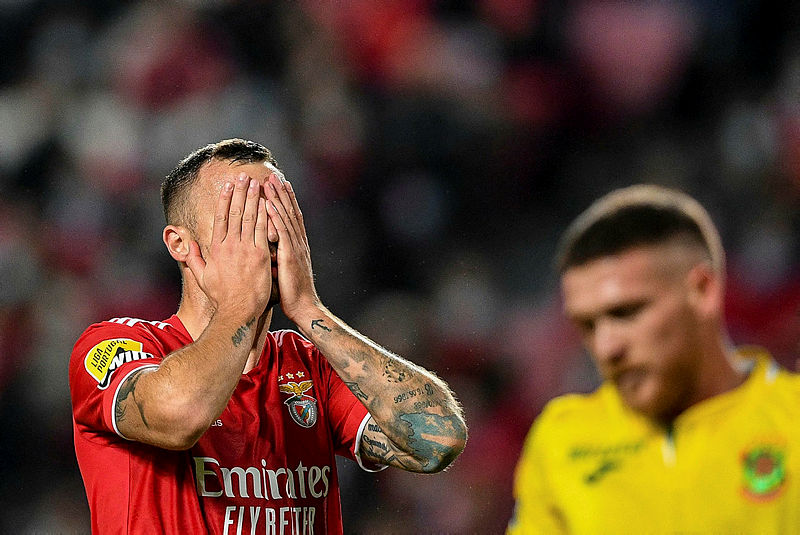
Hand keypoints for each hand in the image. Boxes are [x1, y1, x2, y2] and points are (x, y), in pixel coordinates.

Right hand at [185, 172, 271, 318]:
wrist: (238, 311)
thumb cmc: (222, 297)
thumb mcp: (202, 277)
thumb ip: (193, 259)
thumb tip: (187, 245)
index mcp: (217, 248)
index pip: (221, 217)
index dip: (225, 199)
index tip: (228, 185)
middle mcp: (230, 245)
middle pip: (235, 212)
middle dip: (240, 192)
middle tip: (244, 175)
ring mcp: (246, 250)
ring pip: (250, 218)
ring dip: (253, 198)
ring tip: (256, 183)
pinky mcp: (261, 256)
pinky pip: (264, 231)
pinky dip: (266, 215)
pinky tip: (268, 202)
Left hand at [265, 172, 319, 319]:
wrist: (303, 306)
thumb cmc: (290, 292)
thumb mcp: (281, 270)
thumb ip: (274, 256)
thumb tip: (263, 250)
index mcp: (295, 245)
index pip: (290, 217)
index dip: (285, 200)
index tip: (278, 185)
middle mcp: (297, 242)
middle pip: (289, 212)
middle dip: (281, 193)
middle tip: (273, 175)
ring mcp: (295, 247)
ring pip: (285, 217)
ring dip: (277, 198)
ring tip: (270, 182)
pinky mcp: (290, 254)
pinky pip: (282, 231)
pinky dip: (275, 216)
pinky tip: (268, 204)